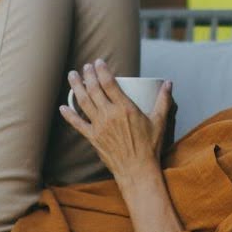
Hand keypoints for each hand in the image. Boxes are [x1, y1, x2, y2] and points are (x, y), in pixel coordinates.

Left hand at [59, 59, 173, 179]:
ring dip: (76, 87)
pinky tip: (63, 107)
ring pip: (83, 102)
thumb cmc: (150, 147)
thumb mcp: (159, 121)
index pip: (109, 83)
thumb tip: (169, 83)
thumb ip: (163, 100)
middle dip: (88, 75)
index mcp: (125, 108)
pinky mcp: (93, 138)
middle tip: (86, 67)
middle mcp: (110, 115)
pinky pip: (77, 124)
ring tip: (72, 76)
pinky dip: (69, 115)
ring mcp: (99, 126)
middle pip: (94, 89)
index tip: (98, 62)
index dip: (102, 70)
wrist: (137, 170)